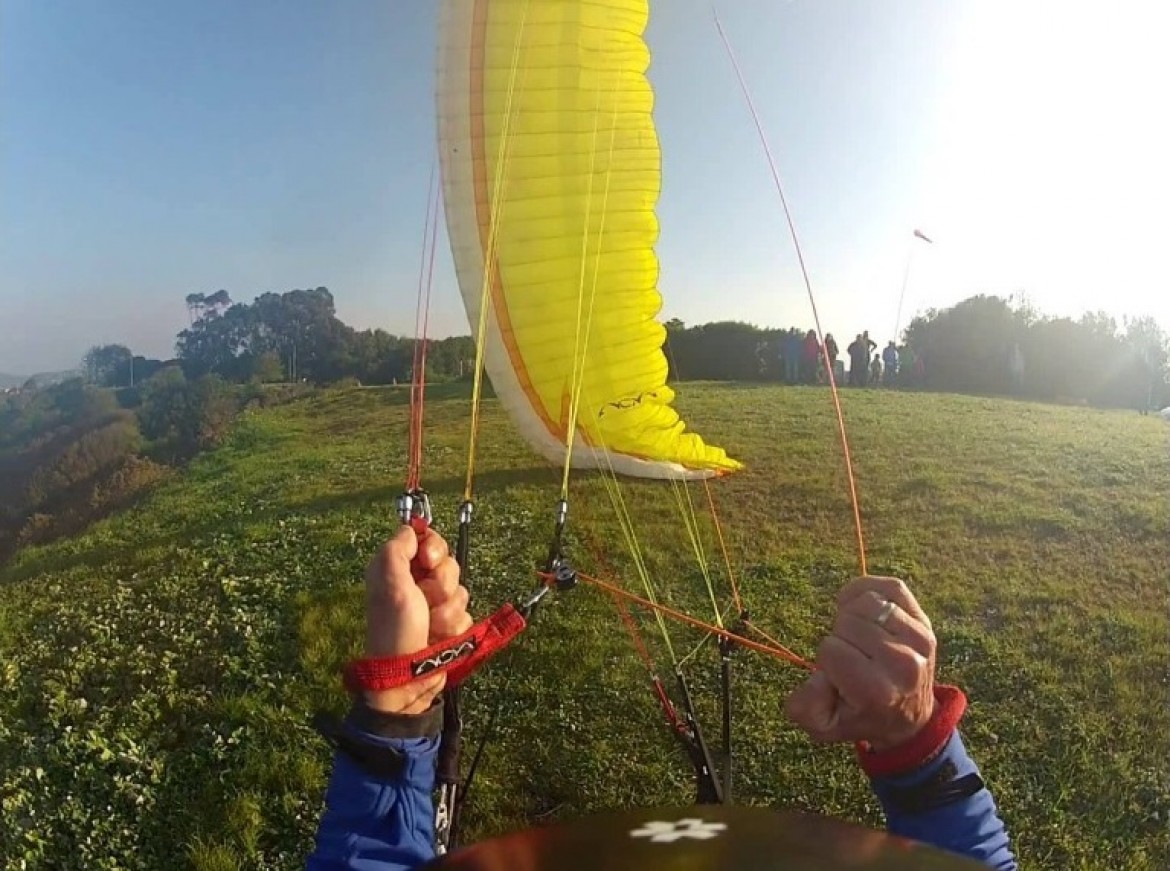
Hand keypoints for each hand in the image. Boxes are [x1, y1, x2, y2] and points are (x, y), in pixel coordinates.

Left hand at [363, 526, 472, 714]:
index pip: (428, 540)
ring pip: (460, 591)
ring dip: (447, 611)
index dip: (434, 549)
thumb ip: (398, 548)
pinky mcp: (447, 625)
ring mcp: (432, 606)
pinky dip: (454, 628)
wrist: (408, 679)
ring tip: (431, 627)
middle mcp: (414, 583)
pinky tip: (439, 638)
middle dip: (442, 585)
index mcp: (397, 568)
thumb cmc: (396, 628)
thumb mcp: (391, 583)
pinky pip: (465, 614)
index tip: (429, 563)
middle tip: (426, 601)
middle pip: (449, 565)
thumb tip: (411, 527)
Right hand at [785, 576, 935, 750]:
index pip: (830, 649)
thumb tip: (818, 676)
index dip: (825, 660)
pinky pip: (890, 587)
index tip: (838, 676)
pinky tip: (861, 609)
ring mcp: (919, 640)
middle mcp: (903, 664)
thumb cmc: (861, 715)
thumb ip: (804, 707)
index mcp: (877, 691)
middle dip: (838, 636)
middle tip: (850, 657)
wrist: (911, 716)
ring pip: (867, 603)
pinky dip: (868, 591)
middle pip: (847, 622)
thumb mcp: (825, 724)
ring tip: (856, 635)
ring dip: (852, 614)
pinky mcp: (925, 622)